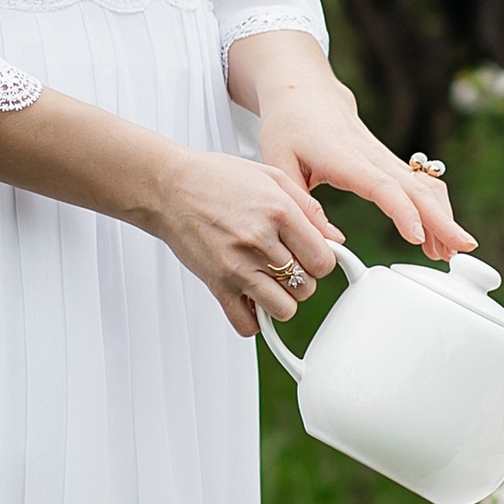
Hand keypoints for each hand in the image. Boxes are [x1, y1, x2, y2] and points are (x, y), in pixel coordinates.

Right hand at [144, 147, 346, 340]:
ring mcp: (237, 266)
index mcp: (278, 212)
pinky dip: (253, 319)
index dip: (321, 261)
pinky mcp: (217, 284)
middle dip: (301, 278)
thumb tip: (335, 239)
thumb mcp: (271, 177)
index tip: (310, 255)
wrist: (168, 187)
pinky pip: (247, 325)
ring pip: (284, 309)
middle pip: (307, 287)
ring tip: (268, 280)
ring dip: (281, 299)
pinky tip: (250, 297)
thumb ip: (309, 210)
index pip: (323, 260)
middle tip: (284, 262)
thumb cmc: (216, 179)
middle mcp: (259, 241)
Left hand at [227, 32, 476, 261]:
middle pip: (416, 188)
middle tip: (462, 249)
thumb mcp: (279, 165)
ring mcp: (384, 157)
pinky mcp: (388, 161)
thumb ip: (302, 205)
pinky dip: (435, 208)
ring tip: (450, 251)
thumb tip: (332, 243)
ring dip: (443, 216)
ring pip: (425, 185)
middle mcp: (372, 156)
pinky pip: (420, 184)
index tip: (417, 237)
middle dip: (442, 219)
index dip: (402, 212)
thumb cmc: (288, 127)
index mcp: (344, 157)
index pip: (382, 186)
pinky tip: (438, 233)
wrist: (303, 91)